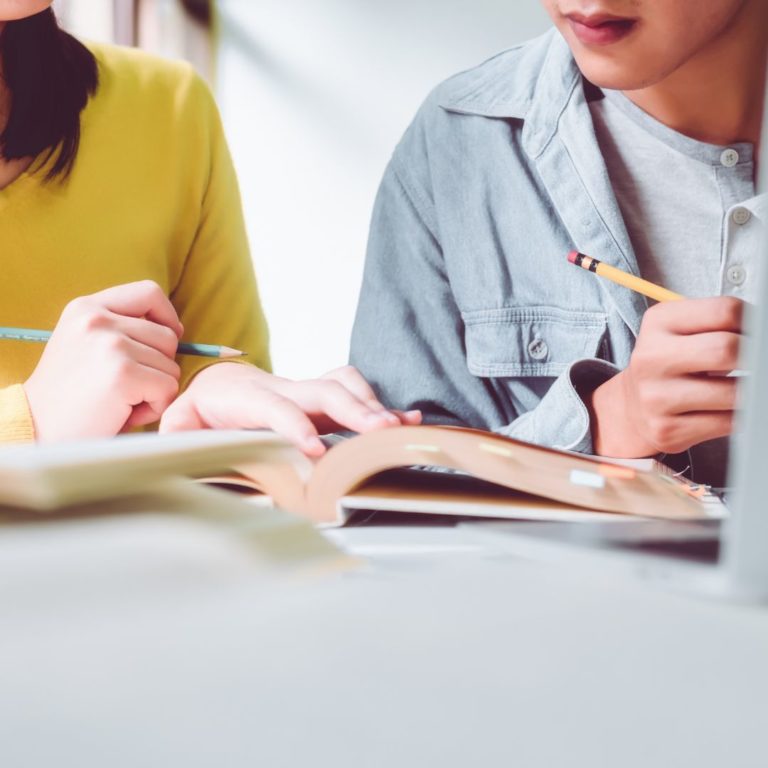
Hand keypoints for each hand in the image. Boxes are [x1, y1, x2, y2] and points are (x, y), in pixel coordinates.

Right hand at [24, 281, 182, 440]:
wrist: (37, 431)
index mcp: (86, 307)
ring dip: (155, 390)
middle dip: (159, 367)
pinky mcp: (122, 373)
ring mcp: (110, 344)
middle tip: (127, 388)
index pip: (149, 292)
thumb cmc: (70, 395)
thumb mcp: (85, 344)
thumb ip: (120, 327)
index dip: (167, 316)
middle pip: (167, 336)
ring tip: (121, 401)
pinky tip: (124, 413)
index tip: (167, 340)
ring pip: (171, 365)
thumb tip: (174, 329)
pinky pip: (168, 389)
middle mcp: (97, 319)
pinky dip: (154, 407)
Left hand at [159, 363, 421, 455]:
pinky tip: (406, 421)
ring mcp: (303, 389)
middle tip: (379, 433)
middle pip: (322, 390)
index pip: (276, 407)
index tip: (316, 451)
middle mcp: (280, 387)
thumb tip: (179, 448)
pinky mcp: (318, 396)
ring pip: (342, 384)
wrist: (217, 384)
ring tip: (397, 428)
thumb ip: (178, 432)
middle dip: (353, 410)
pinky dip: (379, 404)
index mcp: (245, 396)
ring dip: (372, 405)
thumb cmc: (200, 411)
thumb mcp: (179, 422)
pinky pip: (352, 390)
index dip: (296, 426)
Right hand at [588, 297, 742, 456]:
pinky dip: (739, 415)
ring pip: (734, 393)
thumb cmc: (671, 363)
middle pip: (727, 350)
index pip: (725, 311)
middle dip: (755, 357)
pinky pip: (728, 422)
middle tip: (756, 363)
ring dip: (751, 391)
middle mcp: (651, 358)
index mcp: (658, 322)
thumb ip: (721, 322)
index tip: (757, 334)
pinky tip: (726, 408)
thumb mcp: (684, 329)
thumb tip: (764, 332)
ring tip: (740, 386)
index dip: (754, 322)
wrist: (632, 405)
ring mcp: (656, 397)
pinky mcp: (667, 430)